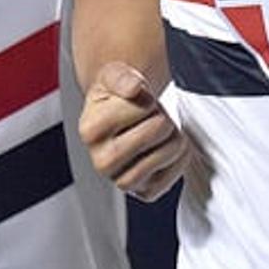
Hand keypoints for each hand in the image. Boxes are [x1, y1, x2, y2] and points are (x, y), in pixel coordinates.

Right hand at [77, 61, 187, 200]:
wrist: (120, 119)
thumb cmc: (117, 97)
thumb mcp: (115, 77)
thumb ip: (123, 78)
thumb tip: (133, 88)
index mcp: (90, 131)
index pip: (143, 106)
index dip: (148, 99)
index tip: (137, 102)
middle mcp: (101, 161)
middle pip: (159, 129)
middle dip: (162, 117)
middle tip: (149, 118)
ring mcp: (122, 180)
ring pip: (169, 152)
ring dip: (173, 137)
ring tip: (158, 133)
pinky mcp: (144, 192)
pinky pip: (176, 173)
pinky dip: (178, 159)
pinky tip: (164, 149)